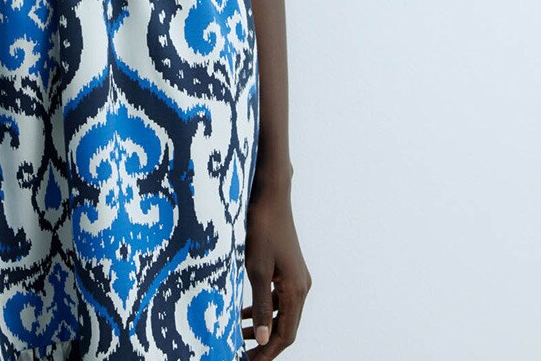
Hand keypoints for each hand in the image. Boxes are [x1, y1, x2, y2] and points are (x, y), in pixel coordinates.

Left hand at [242, 183, 311, 356]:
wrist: (271, 195)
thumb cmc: (262, 228)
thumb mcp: (257, 269)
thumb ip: (262, 307)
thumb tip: (263, 340)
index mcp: (297, 289)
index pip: (286, 334)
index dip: (267, 352)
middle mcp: (301, 286)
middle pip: (286, 327)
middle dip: (265, 343)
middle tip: (241, 353)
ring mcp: (296, 276)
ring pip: (282, 312)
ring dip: (263, 327)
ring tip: (238, 336)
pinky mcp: (288, 268)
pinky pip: (278, 297)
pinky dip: (264, 308)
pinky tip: (245, 313)